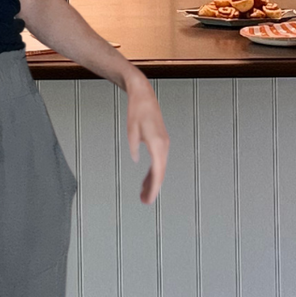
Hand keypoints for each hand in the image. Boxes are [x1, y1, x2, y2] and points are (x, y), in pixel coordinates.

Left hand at [125, 74, 169, 205]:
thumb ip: (134, 148)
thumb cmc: (137, 111)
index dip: (153, 188)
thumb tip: (136, 160)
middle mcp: (164, 145)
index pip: (158, 172)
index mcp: (157, 144)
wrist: (143, 95)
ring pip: (160, 168)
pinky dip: (153, 171)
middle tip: (144, 201)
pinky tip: (146, 178)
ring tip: (143, 193)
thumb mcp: (131, 131)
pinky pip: (158, 160)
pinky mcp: (161, 141)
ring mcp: (164, 143)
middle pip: (160, 173)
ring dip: (152, 181)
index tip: (148, 199)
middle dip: (153, 188)